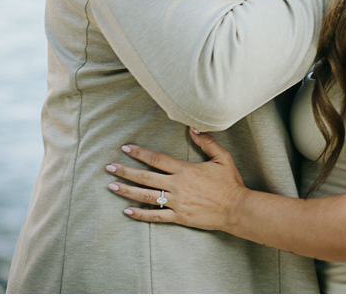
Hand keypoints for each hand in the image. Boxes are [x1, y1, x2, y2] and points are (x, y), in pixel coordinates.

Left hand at [105, 133, 246, 231]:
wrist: (236, 209)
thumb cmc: (230, 182)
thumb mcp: (221, 158)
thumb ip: (206, 142)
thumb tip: (192, 128)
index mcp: (185, 170)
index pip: (157, 159)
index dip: (140, 153)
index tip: (126, 148)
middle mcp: (177, 186)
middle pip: (146, 177)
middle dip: (126, 171)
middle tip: (109, 168)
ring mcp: (176, 203)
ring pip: (146, 197)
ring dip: (127, 191)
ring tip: (112, 187)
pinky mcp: (179, 217)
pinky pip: (156, 216)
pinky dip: (140, 214)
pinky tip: (127, 211)